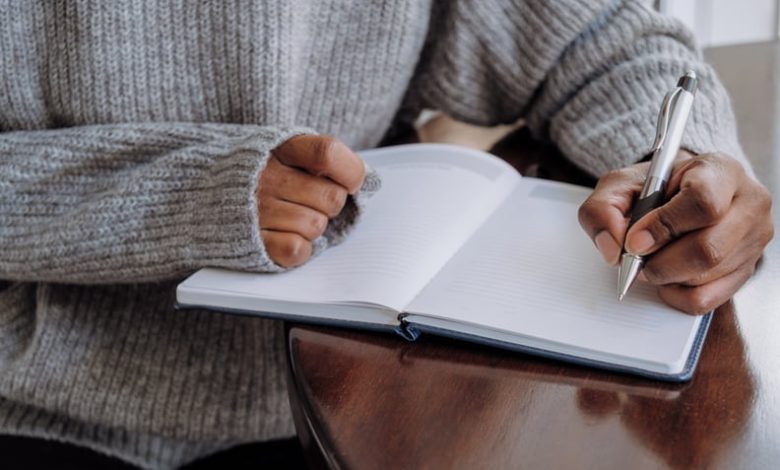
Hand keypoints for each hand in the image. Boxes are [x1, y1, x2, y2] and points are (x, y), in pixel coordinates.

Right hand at [259, 135, 364, 266]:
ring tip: (290, 216)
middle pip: (332, 198)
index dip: (350, 172)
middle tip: (308, 200)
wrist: (203, 191)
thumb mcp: (288, 151)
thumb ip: (328, 160)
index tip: (350, 183)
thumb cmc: (261, 173)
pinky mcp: (251, 239)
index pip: (328, 153)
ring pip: (317, 226)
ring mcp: (257, 208)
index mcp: (281, 147)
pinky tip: (284, 234)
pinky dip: (299, 248)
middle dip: (329, 204)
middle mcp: (266, 176)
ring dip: (312, 227)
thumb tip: (370, 182)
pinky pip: (298, 249)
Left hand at [578, 151, 773, 313]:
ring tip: (651, 261)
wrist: (679, 194)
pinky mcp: (746, 270)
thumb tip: (612, 249)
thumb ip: (603, 210)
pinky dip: (677, 295)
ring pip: (707, 276)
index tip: (635, 239)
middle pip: (708, 248)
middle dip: (661, 262)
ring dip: (666, 277)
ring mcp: (753, 239)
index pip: (702, 202)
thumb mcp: (619, 186)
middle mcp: (748, 203)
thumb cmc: (653, 188)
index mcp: (720, 171)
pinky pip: (708, 299)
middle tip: (636, 259)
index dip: (663, 226)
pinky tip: (666, 278)